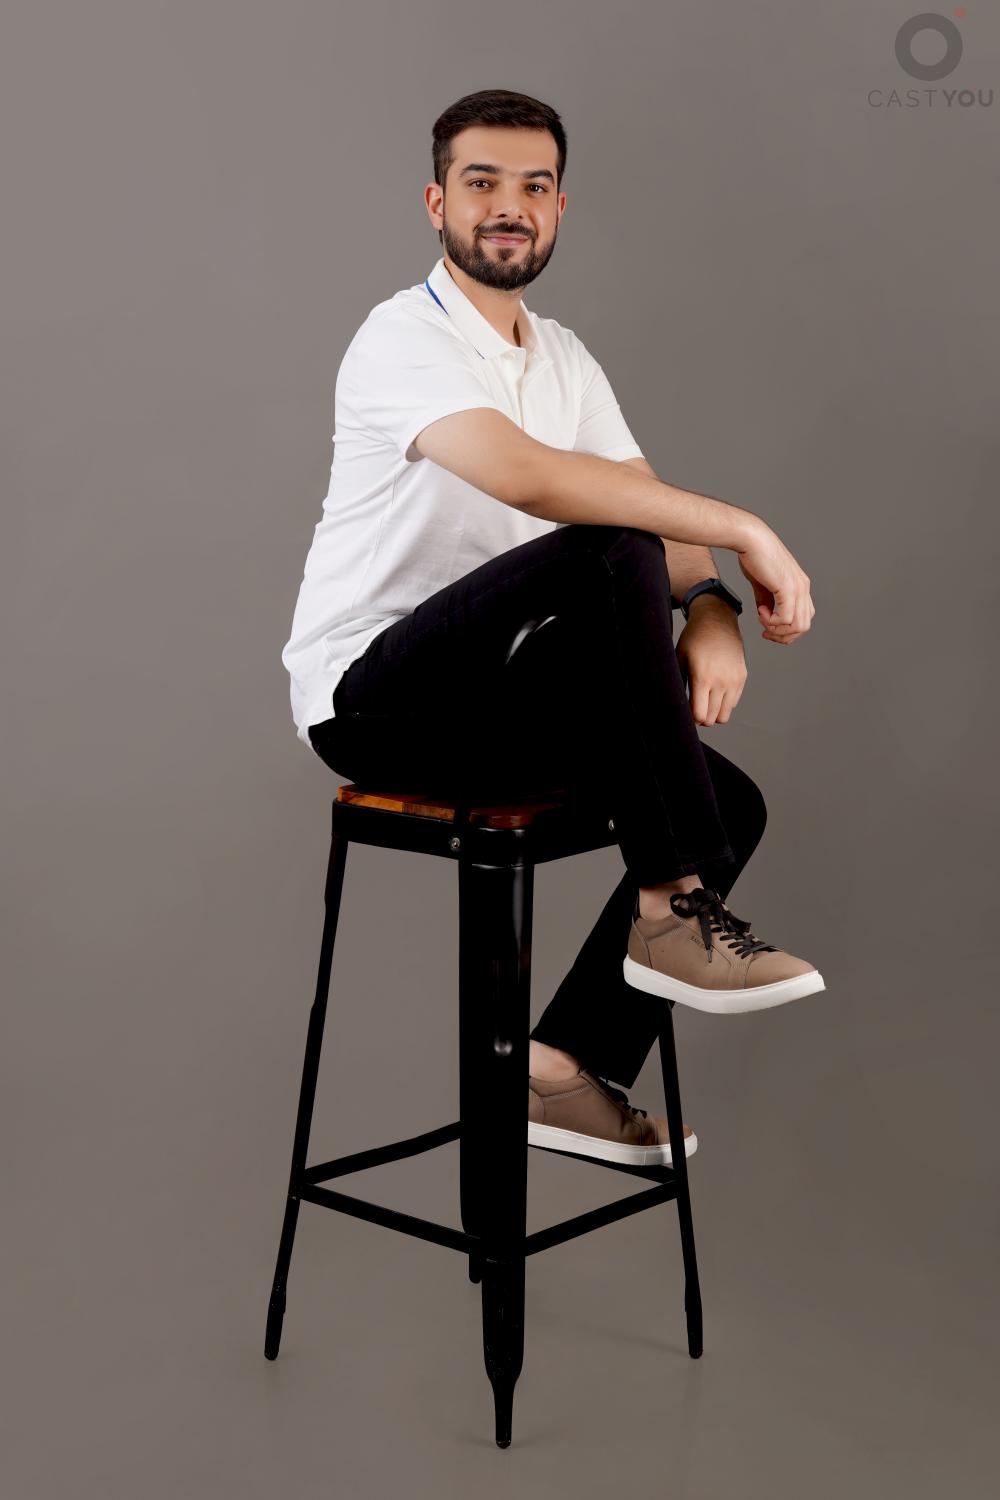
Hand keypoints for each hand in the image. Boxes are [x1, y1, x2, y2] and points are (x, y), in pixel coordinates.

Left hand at [675, 597, 746, 724]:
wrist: (717, 620)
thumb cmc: (694, 638)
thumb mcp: (679, 658)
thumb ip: (677, 683)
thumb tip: (674, 704)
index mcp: (702, 678)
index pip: (700, 715)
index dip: (691, 718)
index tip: (686, 712)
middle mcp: (721, 681)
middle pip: (712, 719)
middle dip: (701, 718)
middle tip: (694, 708)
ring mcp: (734, 680)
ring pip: (724, 715)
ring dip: (713, 714)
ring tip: (704, 703)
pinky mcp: (742, 677)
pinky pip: (733, 703)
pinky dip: (723, 704)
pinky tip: (714, 692)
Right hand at [736, 522, 814, 643]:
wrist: (751, 539)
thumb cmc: (754, 556)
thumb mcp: (762, 584)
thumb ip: (766, 600)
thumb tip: (765, 614)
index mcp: (800, 586)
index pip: (804, 618)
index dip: (787, 629)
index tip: (767, 628)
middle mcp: (803, 588)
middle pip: (803, 627)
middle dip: (783, 635)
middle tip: (765, 631)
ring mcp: (798, 588)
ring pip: (798, 626)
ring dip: (777, 630)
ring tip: (762, 620)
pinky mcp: (788, 588)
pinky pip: (786, 619)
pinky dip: (771, 621)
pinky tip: (761, 612)